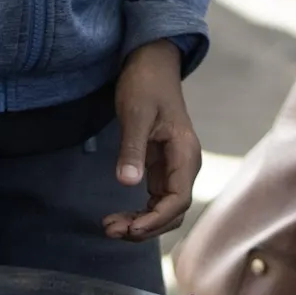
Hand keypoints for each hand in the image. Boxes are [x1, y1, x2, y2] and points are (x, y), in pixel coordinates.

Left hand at [104, 40, 201, 240]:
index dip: (156, 220)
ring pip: (163, 210)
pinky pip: (154, 201)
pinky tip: (118, 218)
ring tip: (110, 228)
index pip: (178, 200)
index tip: (131, 229)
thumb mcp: (136, 114)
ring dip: (140, 224)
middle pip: (172, 212)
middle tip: (110, 230)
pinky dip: (138, 213)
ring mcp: (173, 169)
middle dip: (145, 227)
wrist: (151, 64)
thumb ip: (132, 149)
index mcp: (185, 154)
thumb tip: (126, 182)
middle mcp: (184, 166)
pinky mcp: (161, 169)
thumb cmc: (146, 85)